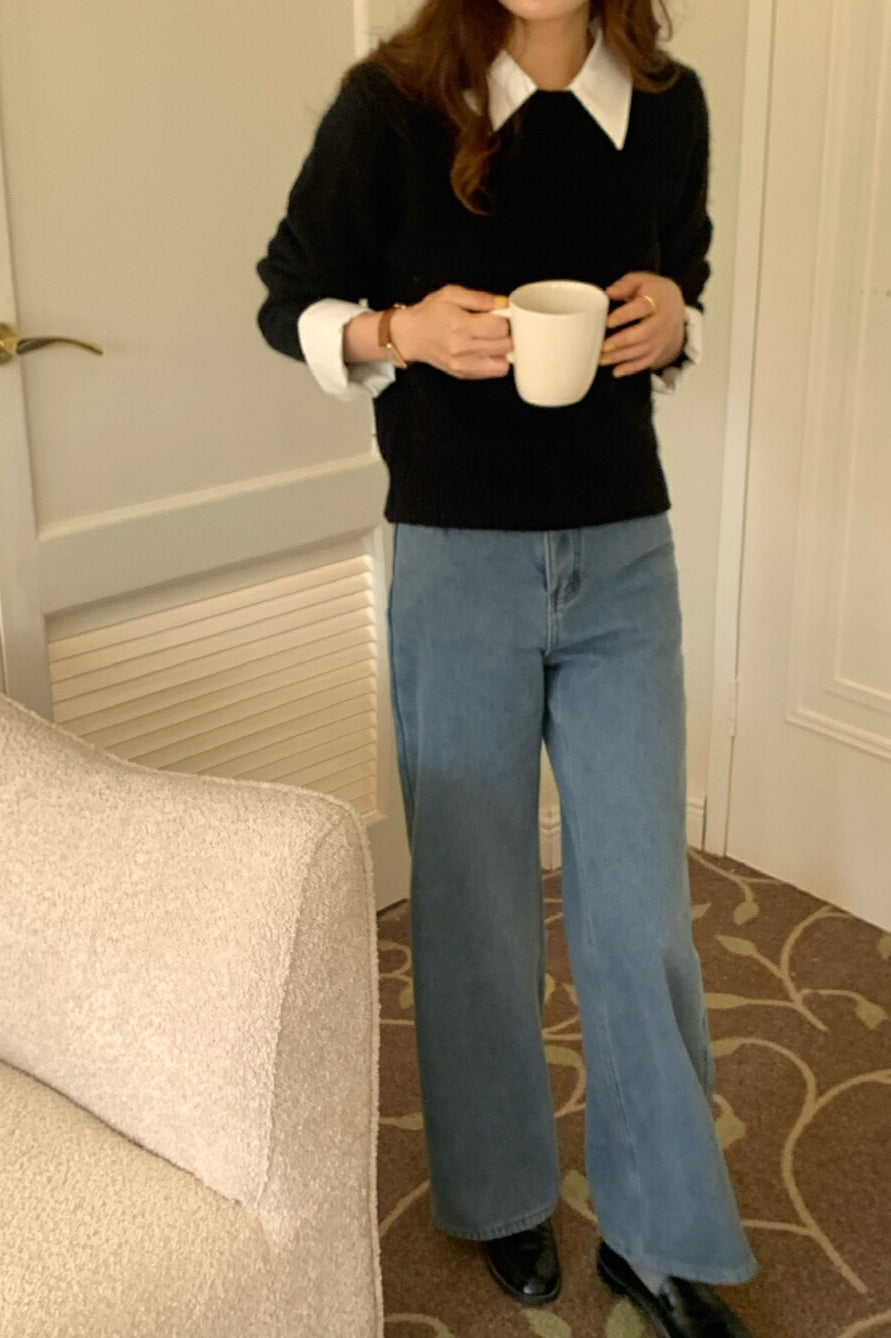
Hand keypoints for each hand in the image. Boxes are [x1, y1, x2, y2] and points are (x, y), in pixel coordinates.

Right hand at [391, 285, 512, 379]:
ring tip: (494, 340)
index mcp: (460, 326)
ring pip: (503, 364)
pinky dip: (496, 361)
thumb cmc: (430, 313)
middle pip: (505, 346)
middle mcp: (462, 349)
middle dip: (507, 334)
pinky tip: (486, 350)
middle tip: (498, 327)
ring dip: (504, 351)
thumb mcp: (452, 294)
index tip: (499, 315)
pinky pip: (493, 373)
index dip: (505, 319)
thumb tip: (503, 303)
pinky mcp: (464, 374)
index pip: (500, 327)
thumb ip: (480, 298)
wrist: (410, 335)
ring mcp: (463, 365)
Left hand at [600, 273, 685, 377]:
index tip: (608, 322)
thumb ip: (624, 286)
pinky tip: (616, 372)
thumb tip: (609, 293)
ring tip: (602, 360)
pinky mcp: (660, 348)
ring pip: (645, 349)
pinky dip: (632, 368)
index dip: (625, 315)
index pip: (643, 306)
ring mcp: (663, 336)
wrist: (673, 302)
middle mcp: (663, 319)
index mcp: (657, 298)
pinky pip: (648, 361)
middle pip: (645, 333)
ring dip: (623, 357)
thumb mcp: (639, 280)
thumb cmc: (650, 290)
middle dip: (623, 341)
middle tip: (603, 346)